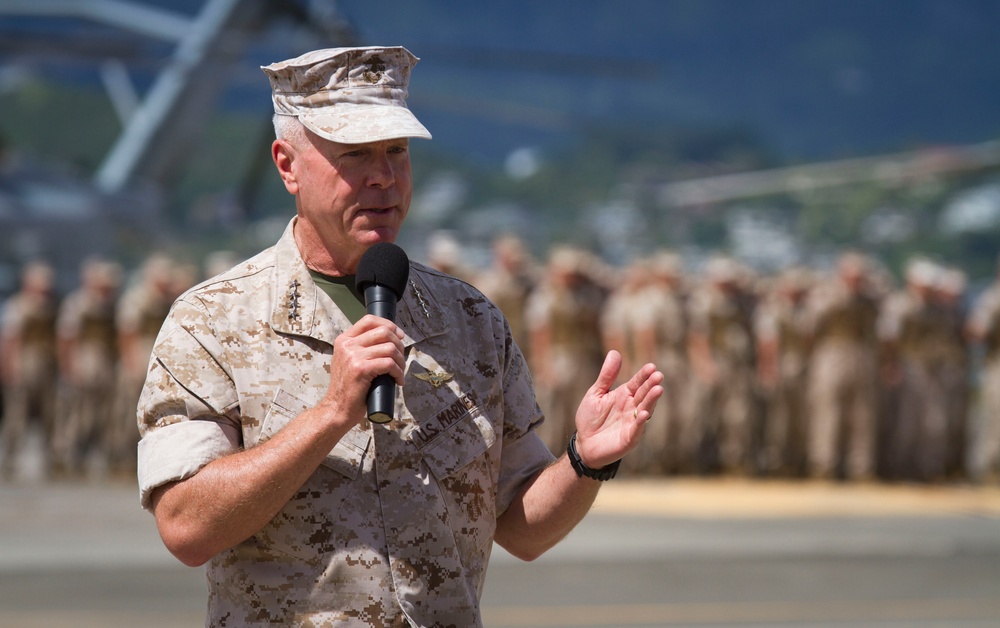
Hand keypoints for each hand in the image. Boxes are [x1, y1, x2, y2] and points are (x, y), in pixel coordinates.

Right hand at [320, 314, 405, 426]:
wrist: (337, 408)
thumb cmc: (348, 387)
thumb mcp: (348, 360)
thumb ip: (361, 347)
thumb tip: (389, 338)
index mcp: (344, 340)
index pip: (369, 320)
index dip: (389, 325)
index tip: (399, 336)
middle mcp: (347, 345)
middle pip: (383, 331)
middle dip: (399, 345)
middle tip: (400, 359)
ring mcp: (353, 356)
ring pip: (389, 348)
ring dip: (400, 361)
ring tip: (399, 371)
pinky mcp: (360, 369)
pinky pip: (389, 363)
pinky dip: (398, 372)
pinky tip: (398, 380)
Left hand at [574, 350, 663, 467]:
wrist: (584, 444)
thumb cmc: (591, 418)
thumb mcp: (596, 393)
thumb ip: (606, 376)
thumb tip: (615, 352)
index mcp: (624, 395)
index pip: (637, 383)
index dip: (644, 375)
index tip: (652, 367)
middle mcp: (632, 407)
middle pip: (644, 394)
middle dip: (651, 385)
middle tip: (658, 375)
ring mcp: (633, 422)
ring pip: (645, 409)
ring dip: (651, 401)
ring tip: (658, 389)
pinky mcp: (630, 438)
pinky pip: (637, 429)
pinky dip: (641, 422)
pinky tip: (644, 413)